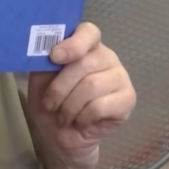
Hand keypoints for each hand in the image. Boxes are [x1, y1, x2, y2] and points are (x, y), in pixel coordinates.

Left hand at [26, 23, 135, 168]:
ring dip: (69, 106)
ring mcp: (120, 76)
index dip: (73, 44)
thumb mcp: (40, 80)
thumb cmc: (51, 102)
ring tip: (63, 116)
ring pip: (91, 85)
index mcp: (85, 46)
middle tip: (49, 104)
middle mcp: (106, 56)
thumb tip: (44, 50)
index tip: (54, 57)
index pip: (88, 32)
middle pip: (84, 63)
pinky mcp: (128, 99)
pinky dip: (82, 117)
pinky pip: (100, 106)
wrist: (60, 136)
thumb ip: (44, 62)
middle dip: (60, 88)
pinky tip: (80, 121)